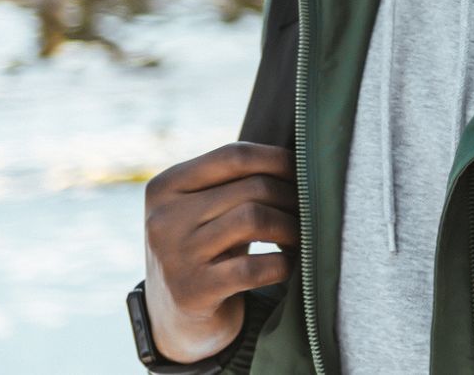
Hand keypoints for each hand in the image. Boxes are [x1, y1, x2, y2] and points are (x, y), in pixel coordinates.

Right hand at [143, 142, 297, 362]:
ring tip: (301, 236)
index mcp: (165, 186)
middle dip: (291, 198)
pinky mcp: (193, 292)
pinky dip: (282, 264)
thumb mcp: (205, 209)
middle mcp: (163, 218)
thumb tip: (303, 158)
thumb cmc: (206, 248)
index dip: (279, 160)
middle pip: (252, 188)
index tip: (304, 172)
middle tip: (309, 212)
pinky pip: (254, 267)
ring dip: (291, 228)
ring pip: (255, 220)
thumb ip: (235, 181)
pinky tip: (288, 265)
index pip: (234, 155)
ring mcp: (175, 256)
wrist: (174, 317)